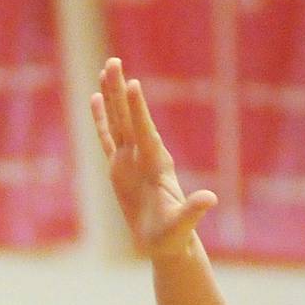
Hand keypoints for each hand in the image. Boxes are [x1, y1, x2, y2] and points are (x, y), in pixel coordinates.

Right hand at [92, 58, 216, 257]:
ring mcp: (130, 159)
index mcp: (156, 165)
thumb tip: (209, 199)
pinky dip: (100, 118)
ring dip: (111, 95)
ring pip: (118, 121)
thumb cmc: (174, 236)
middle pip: (128, 117)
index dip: (137, 109)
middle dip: (120, 90)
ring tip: (106, 67)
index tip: (132, 84)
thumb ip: (193, 210)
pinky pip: (107, 137)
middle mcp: (144, 156)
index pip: (144, 131)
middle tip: (113, 62)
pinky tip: (94, 98)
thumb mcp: (183, 225)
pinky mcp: (118, 166)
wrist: (167, 242)